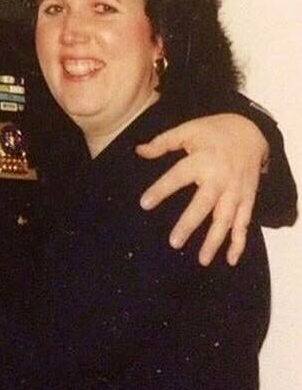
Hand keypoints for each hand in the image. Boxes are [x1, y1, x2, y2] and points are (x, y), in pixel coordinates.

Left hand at [136, 114, 268, 266]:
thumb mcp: (187, 130)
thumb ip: (163, 142)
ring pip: (225, 219)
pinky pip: (244, 223)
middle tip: (174, 242)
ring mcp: (236, 191)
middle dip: (189, 224)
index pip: (177, 177)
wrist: (251, 131)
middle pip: (203, 204)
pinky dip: (239, 242)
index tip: (144, 204)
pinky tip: (231, 259)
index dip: (161, 190)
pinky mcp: (248, 199)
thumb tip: (138, 151)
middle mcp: (220, 178)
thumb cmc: (214, 131)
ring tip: (202, 259)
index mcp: (202, 161)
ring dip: (215, 241)